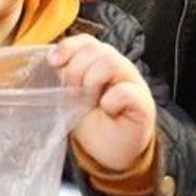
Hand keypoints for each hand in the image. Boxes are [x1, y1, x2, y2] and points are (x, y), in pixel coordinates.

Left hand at [49, 36, 155, 173]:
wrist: (113, 154)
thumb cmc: (93, 124)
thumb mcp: (72, 99)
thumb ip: (65, 78)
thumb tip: (52, 62)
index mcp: (100, 63)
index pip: (86, 42)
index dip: (68, 47)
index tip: (53, 62)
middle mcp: (118, 67)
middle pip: (96, 49)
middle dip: (75, 69)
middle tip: (72, 91)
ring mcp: (132, 83)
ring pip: (111, 62)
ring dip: (92, 80)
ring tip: (88, 100)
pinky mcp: (143, 103)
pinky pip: (127, 91)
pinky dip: (112, 99)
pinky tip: (108, 109)